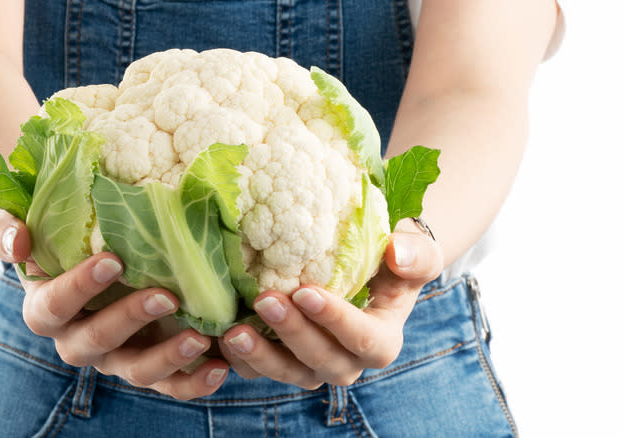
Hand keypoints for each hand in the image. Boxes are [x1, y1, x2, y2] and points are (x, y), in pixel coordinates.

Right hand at [0, 212, 228, 399]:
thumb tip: (17, 241)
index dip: (79, 287)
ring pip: (137, 371)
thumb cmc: (60, 241)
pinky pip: (171, 386)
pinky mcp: (151, 366)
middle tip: (166, 296)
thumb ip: (9, 232)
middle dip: (131, 319)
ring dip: (168, 357)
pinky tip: (220, 366)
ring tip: (201, 337)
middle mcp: (79, 340)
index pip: (54, 306)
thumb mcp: (30, 229)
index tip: (112, 261)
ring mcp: (116, 358)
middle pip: (98, 341)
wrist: (94, 257)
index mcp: (47, 310)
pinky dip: (195, 382)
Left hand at [219, 221, 442, 388]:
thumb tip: (399, 253)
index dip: (335, 321)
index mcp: (381, 340)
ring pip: (286, 372)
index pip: (363, 339)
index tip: (306, 293)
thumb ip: (417, 253)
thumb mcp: (416, 249)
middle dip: (291, 335)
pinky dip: (238, 358)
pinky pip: (258, 370)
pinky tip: (217, 335)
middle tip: (264, 302)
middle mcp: (347, 360)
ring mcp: (311, 365)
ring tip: (232, 331)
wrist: (365, 265)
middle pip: (321, 361)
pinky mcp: (281, 360)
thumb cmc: (391, 256)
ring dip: (260, 356)